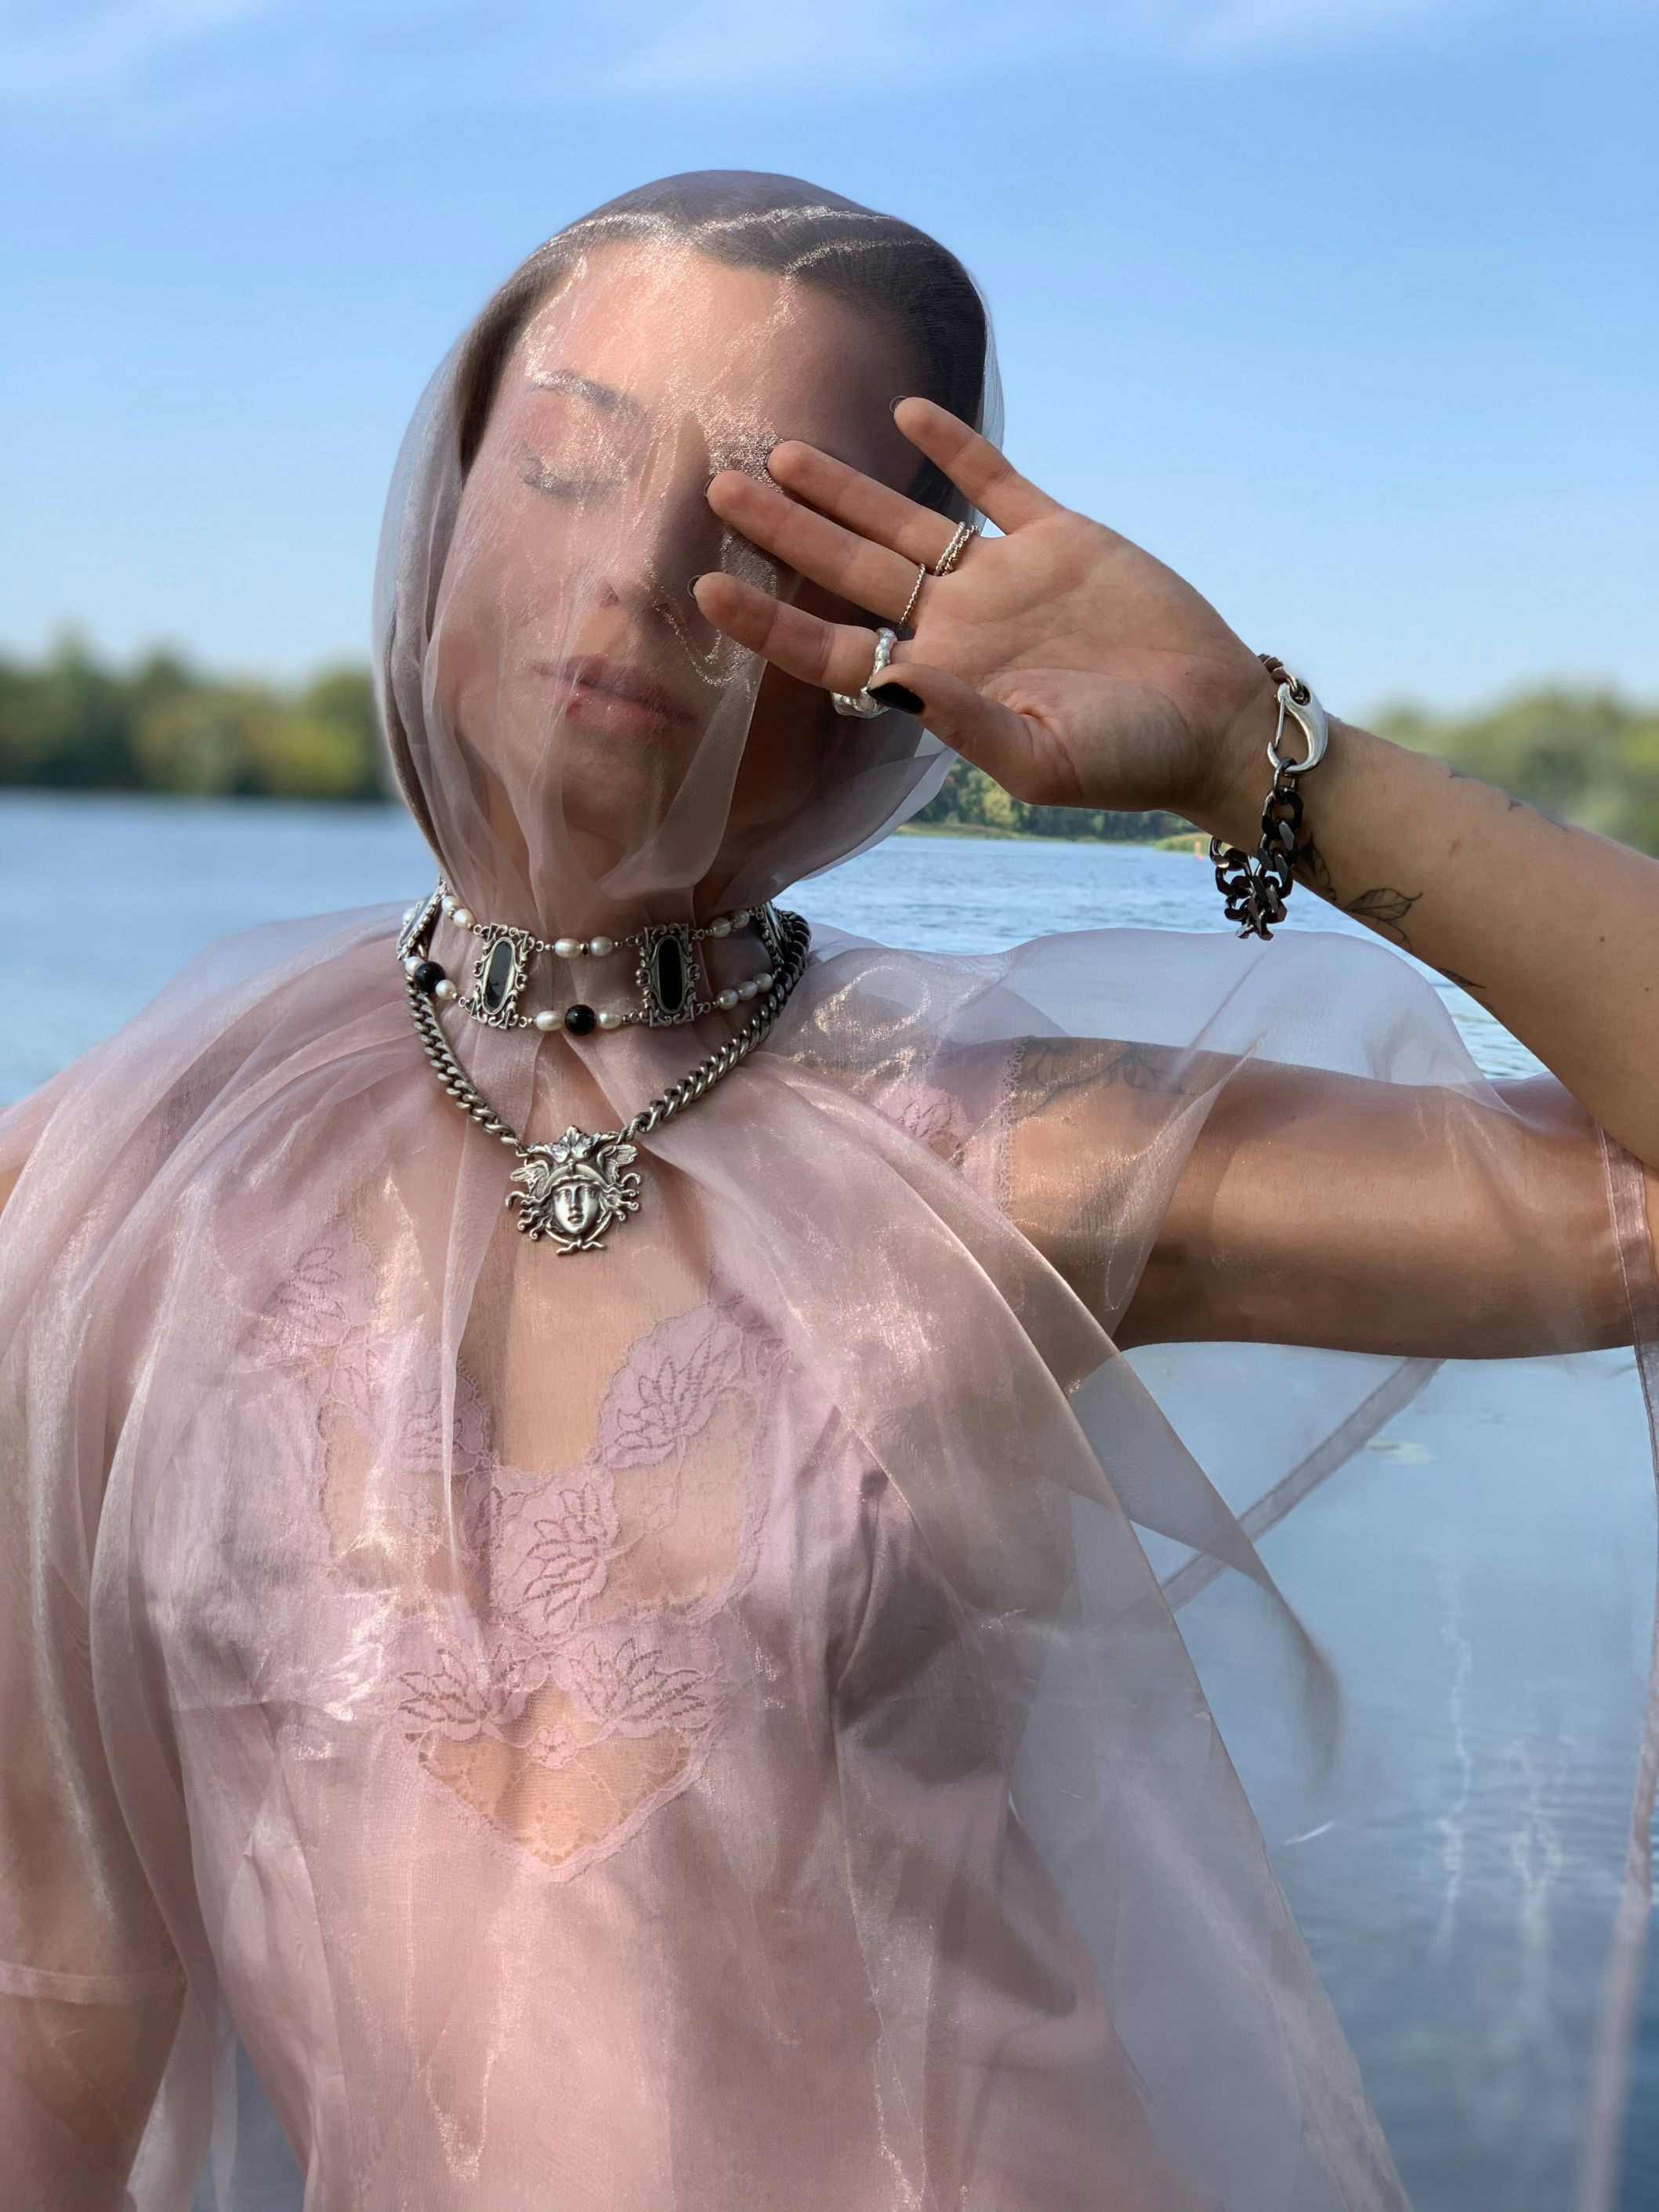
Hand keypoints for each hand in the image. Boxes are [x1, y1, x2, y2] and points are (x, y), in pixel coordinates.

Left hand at [693, 397, 1275, 827]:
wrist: (1213, 722)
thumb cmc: (1126, 762)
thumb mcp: (1040, 760)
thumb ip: (960, 722)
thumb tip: (885, 681)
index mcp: (940, 683)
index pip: (833, 647)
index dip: (768, 621)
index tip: (705, 589)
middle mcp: (958, 627)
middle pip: (849, 570)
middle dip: (784, 531)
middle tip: (718, 489)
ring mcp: (1004, 578)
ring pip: (904, 522)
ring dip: (843, 488)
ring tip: (780, 451)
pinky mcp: (1059, 537)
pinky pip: (995, 483)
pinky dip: (954, 447)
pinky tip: (905, 415)